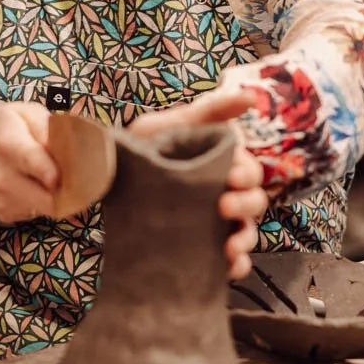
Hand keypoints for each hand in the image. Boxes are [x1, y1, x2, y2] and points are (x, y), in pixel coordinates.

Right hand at [0, 102, 59, 224]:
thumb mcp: (24, 112)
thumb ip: (48, 127)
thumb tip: (69, 148)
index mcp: (9, 144)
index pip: (38, 166)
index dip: (58, 174)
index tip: (71, 173)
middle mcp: (2, 176)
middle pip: (49, 199)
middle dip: (68, 190)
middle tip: (74, 176)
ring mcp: (0, 199)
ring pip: (46, 208)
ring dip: (54, 195)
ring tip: (45, 176)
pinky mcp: (2, 214)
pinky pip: (35, 213)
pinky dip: (40, 201)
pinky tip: (30, 184)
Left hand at [129, 88, 265, 281]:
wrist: (108, 178)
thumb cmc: (146, 148)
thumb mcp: (174, 124)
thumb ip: (210, 111)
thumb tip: (249, 96)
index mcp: (222, 165)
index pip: (250, 171)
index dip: (247, 174)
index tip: (231, 177)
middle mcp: (225, 193)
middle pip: (255, 201)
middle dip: (246, 203)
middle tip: (223, 206)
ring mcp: (217, 223)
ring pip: (248, 231)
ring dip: (246, 238)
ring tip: (230, 246)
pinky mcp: (206, 248)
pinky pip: (233, 261)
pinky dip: (239, 265)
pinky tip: (230, 267)